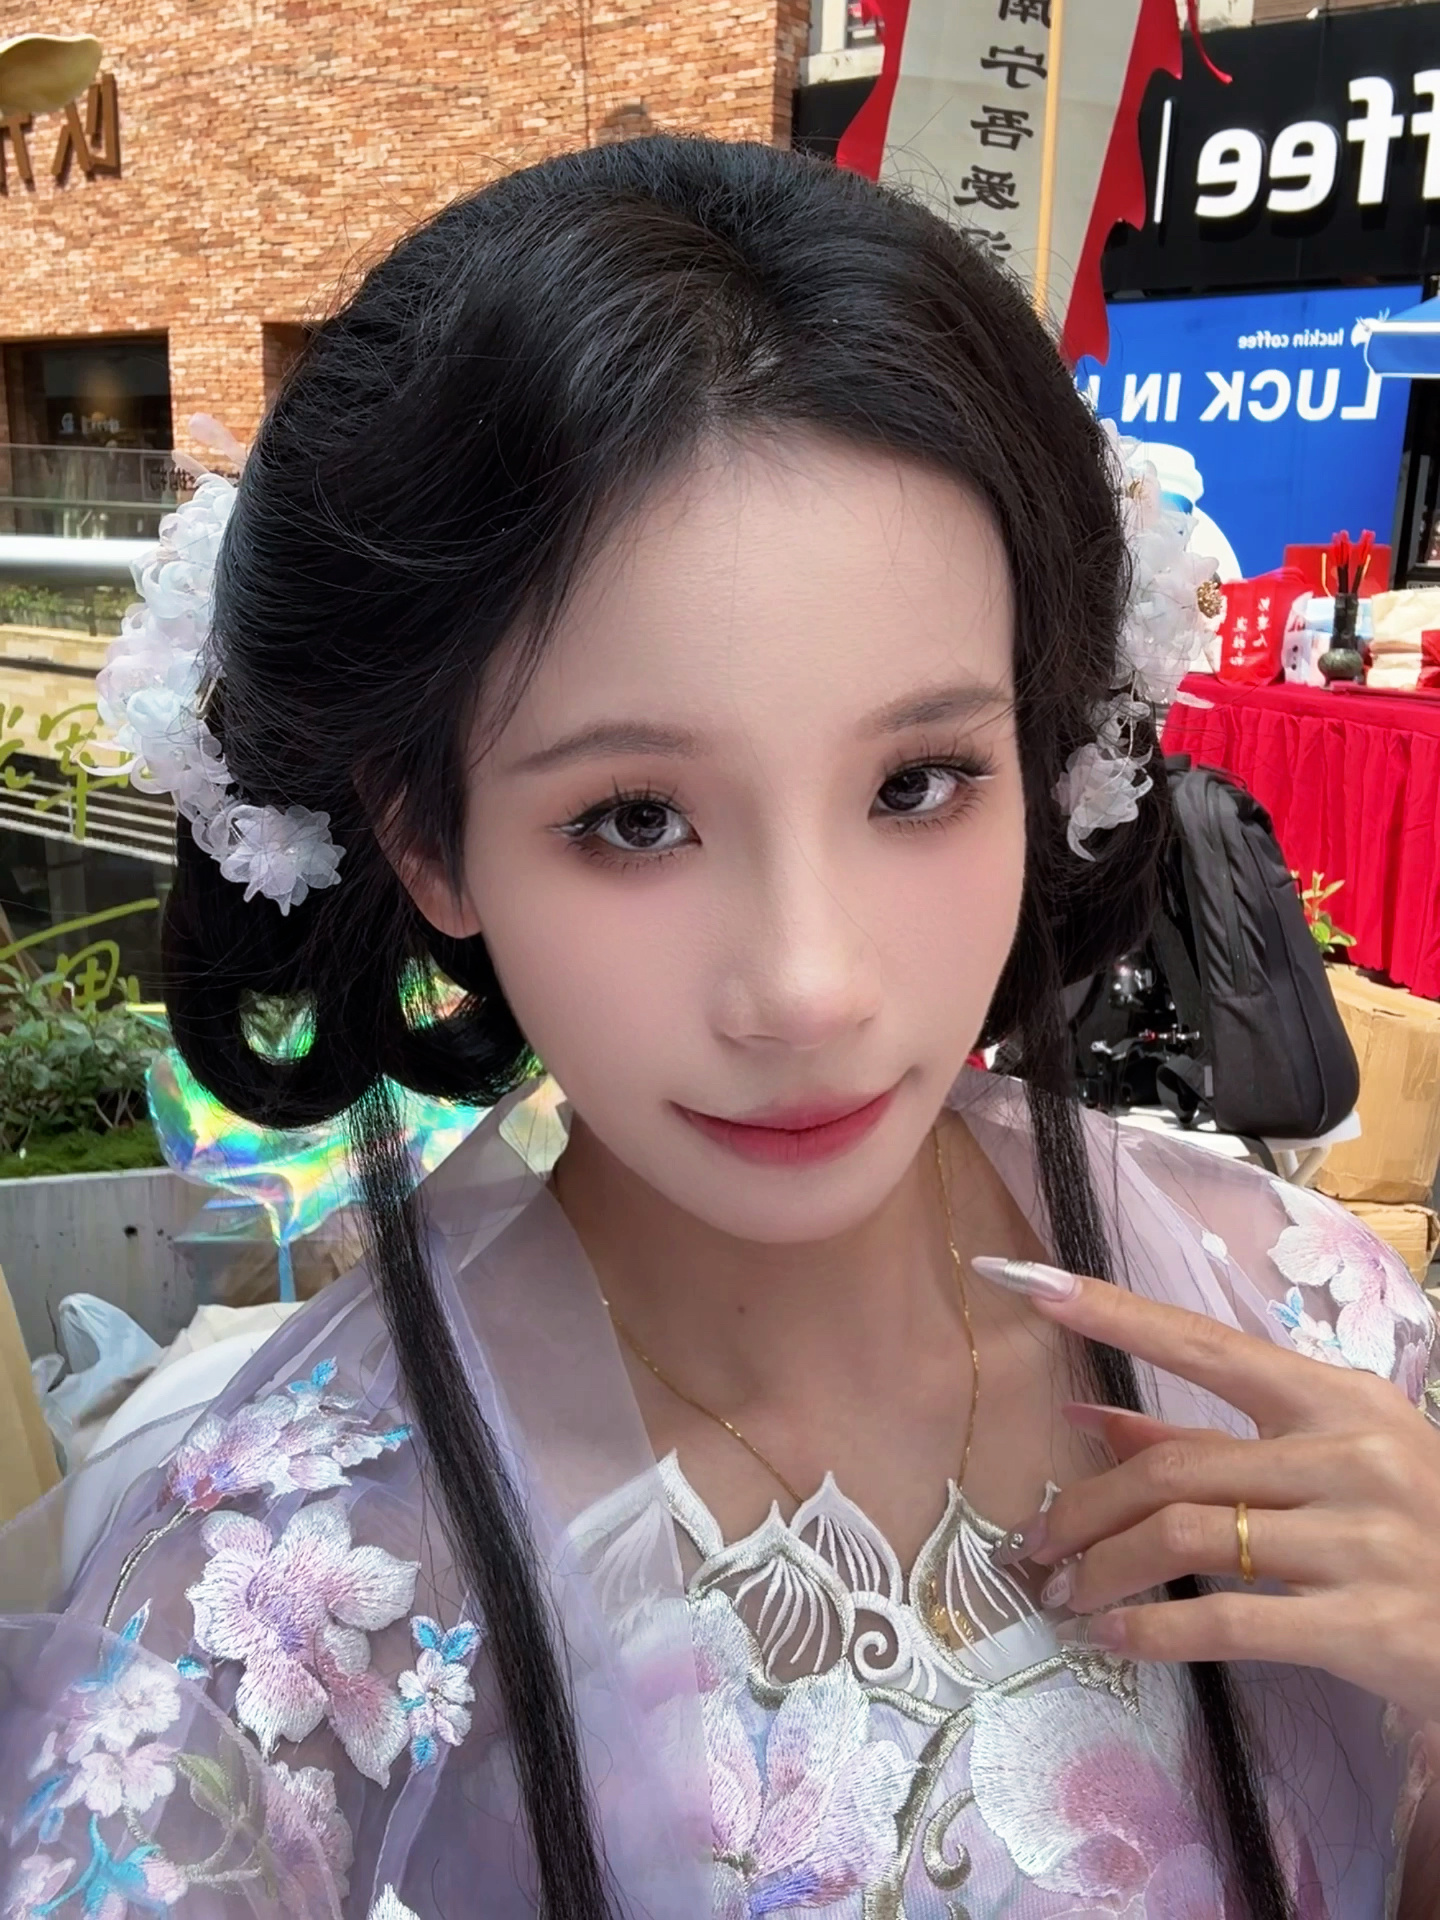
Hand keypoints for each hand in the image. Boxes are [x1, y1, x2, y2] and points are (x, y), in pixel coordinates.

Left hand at [975, 1257, 1439, 1718]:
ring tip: (1066, 1594)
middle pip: (1175, 1467)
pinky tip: (1117, 1637)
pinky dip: (1153, 1631)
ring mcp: (1364, 1538)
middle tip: (1038, 1544)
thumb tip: (1090, 1419)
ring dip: (1105, 1569)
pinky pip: (1228, 1620)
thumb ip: (1211, 1442)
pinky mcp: (1368, 1624)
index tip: (1035, 1286)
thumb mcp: (1328, 1463)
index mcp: (1340, 1400)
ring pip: (1188, 1537)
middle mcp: (1353, 1456)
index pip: (1206, 1345)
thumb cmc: (1409, 1531)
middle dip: (1086, 1507)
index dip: (1115, 1314)